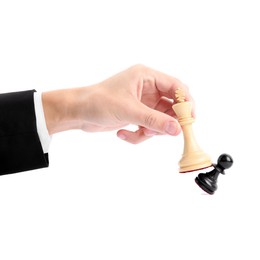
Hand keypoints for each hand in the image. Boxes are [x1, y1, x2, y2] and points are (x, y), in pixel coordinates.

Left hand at [42, 65, 193, 143]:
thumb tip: (177, 130)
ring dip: (152, 130)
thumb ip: (154, 120)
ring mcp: (142, 102)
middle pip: (171, 105)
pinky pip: (148, 127)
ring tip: (140, 133)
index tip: (190, 119)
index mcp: (146, 76)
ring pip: (160, 119)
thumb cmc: (98, 102)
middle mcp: (147, 88)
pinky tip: (123, 134)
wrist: (78, 112)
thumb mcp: (129, 110)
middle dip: (168, 121)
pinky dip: (139, 135)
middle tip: (166, 132)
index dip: (186, 102)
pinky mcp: (136, 114)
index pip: (175, 86)